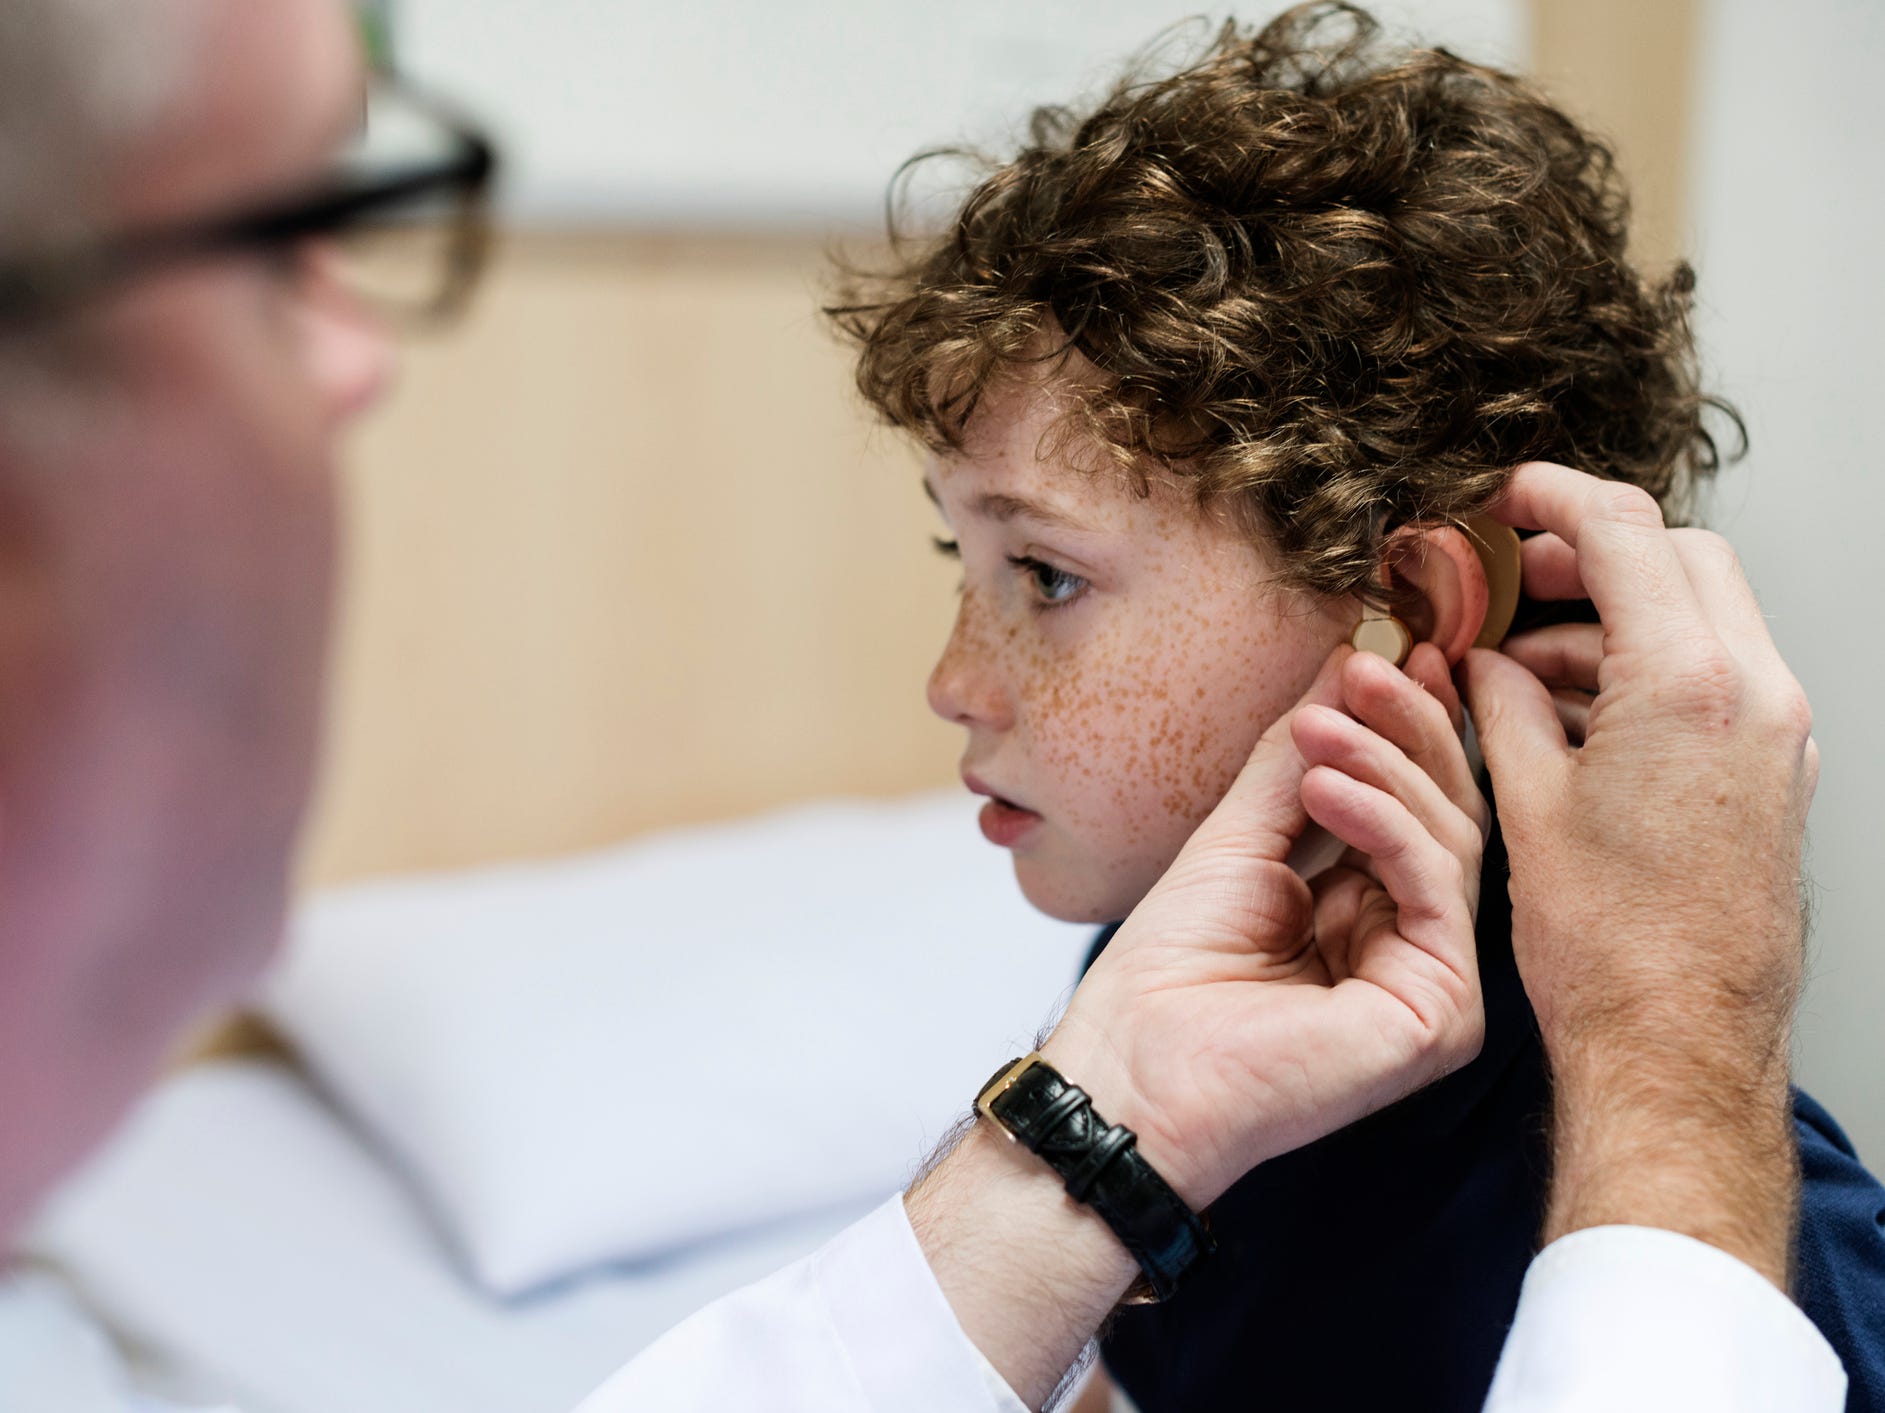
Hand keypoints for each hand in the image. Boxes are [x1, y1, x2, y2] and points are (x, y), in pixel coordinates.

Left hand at [1044, 640, 1488, 1209]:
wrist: (1131, 1070)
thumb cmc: (1167, 974)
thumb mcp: (1239, 837)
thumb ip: (1297, 759)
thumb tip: (1342, 662)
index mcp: (1370, 911)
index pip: (1413, 802)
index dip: (1408, 724)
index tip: (1394, 649)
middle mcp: (1412, 946)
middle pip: (1447, 813)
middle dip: (1408, 730)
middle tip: (1367, 669)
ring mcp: (1432, 983)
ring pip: (1451, 840)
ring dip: (1387, 765)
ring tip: (1318, 728)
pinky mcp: (1439, 1013)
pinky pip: (1434, 890)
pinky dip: (1387, 824)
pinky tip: (1328, 785)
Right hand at [1458, 461, 1816, 1286]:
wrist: (1678, 1046)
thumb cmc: (1608, 946)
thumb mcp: (1528, 804)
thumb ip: (1508, 704)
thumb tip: (1489, 661)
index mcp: (1690, 684)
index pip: (1626, 533)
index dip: (1555, 499)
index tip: (1508, 499)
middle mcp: (1755, 696)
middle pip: (1682, 560)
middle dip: (1591, 553)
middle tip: (1511, 580)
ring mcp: (1779, 737)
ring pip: (1706, 618)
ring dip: (1617, 620)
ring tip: (1525, 667)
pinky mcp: (1777, 776)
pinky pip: (1720, 680)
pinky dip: (1652, 670)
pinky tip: (1578, 714)